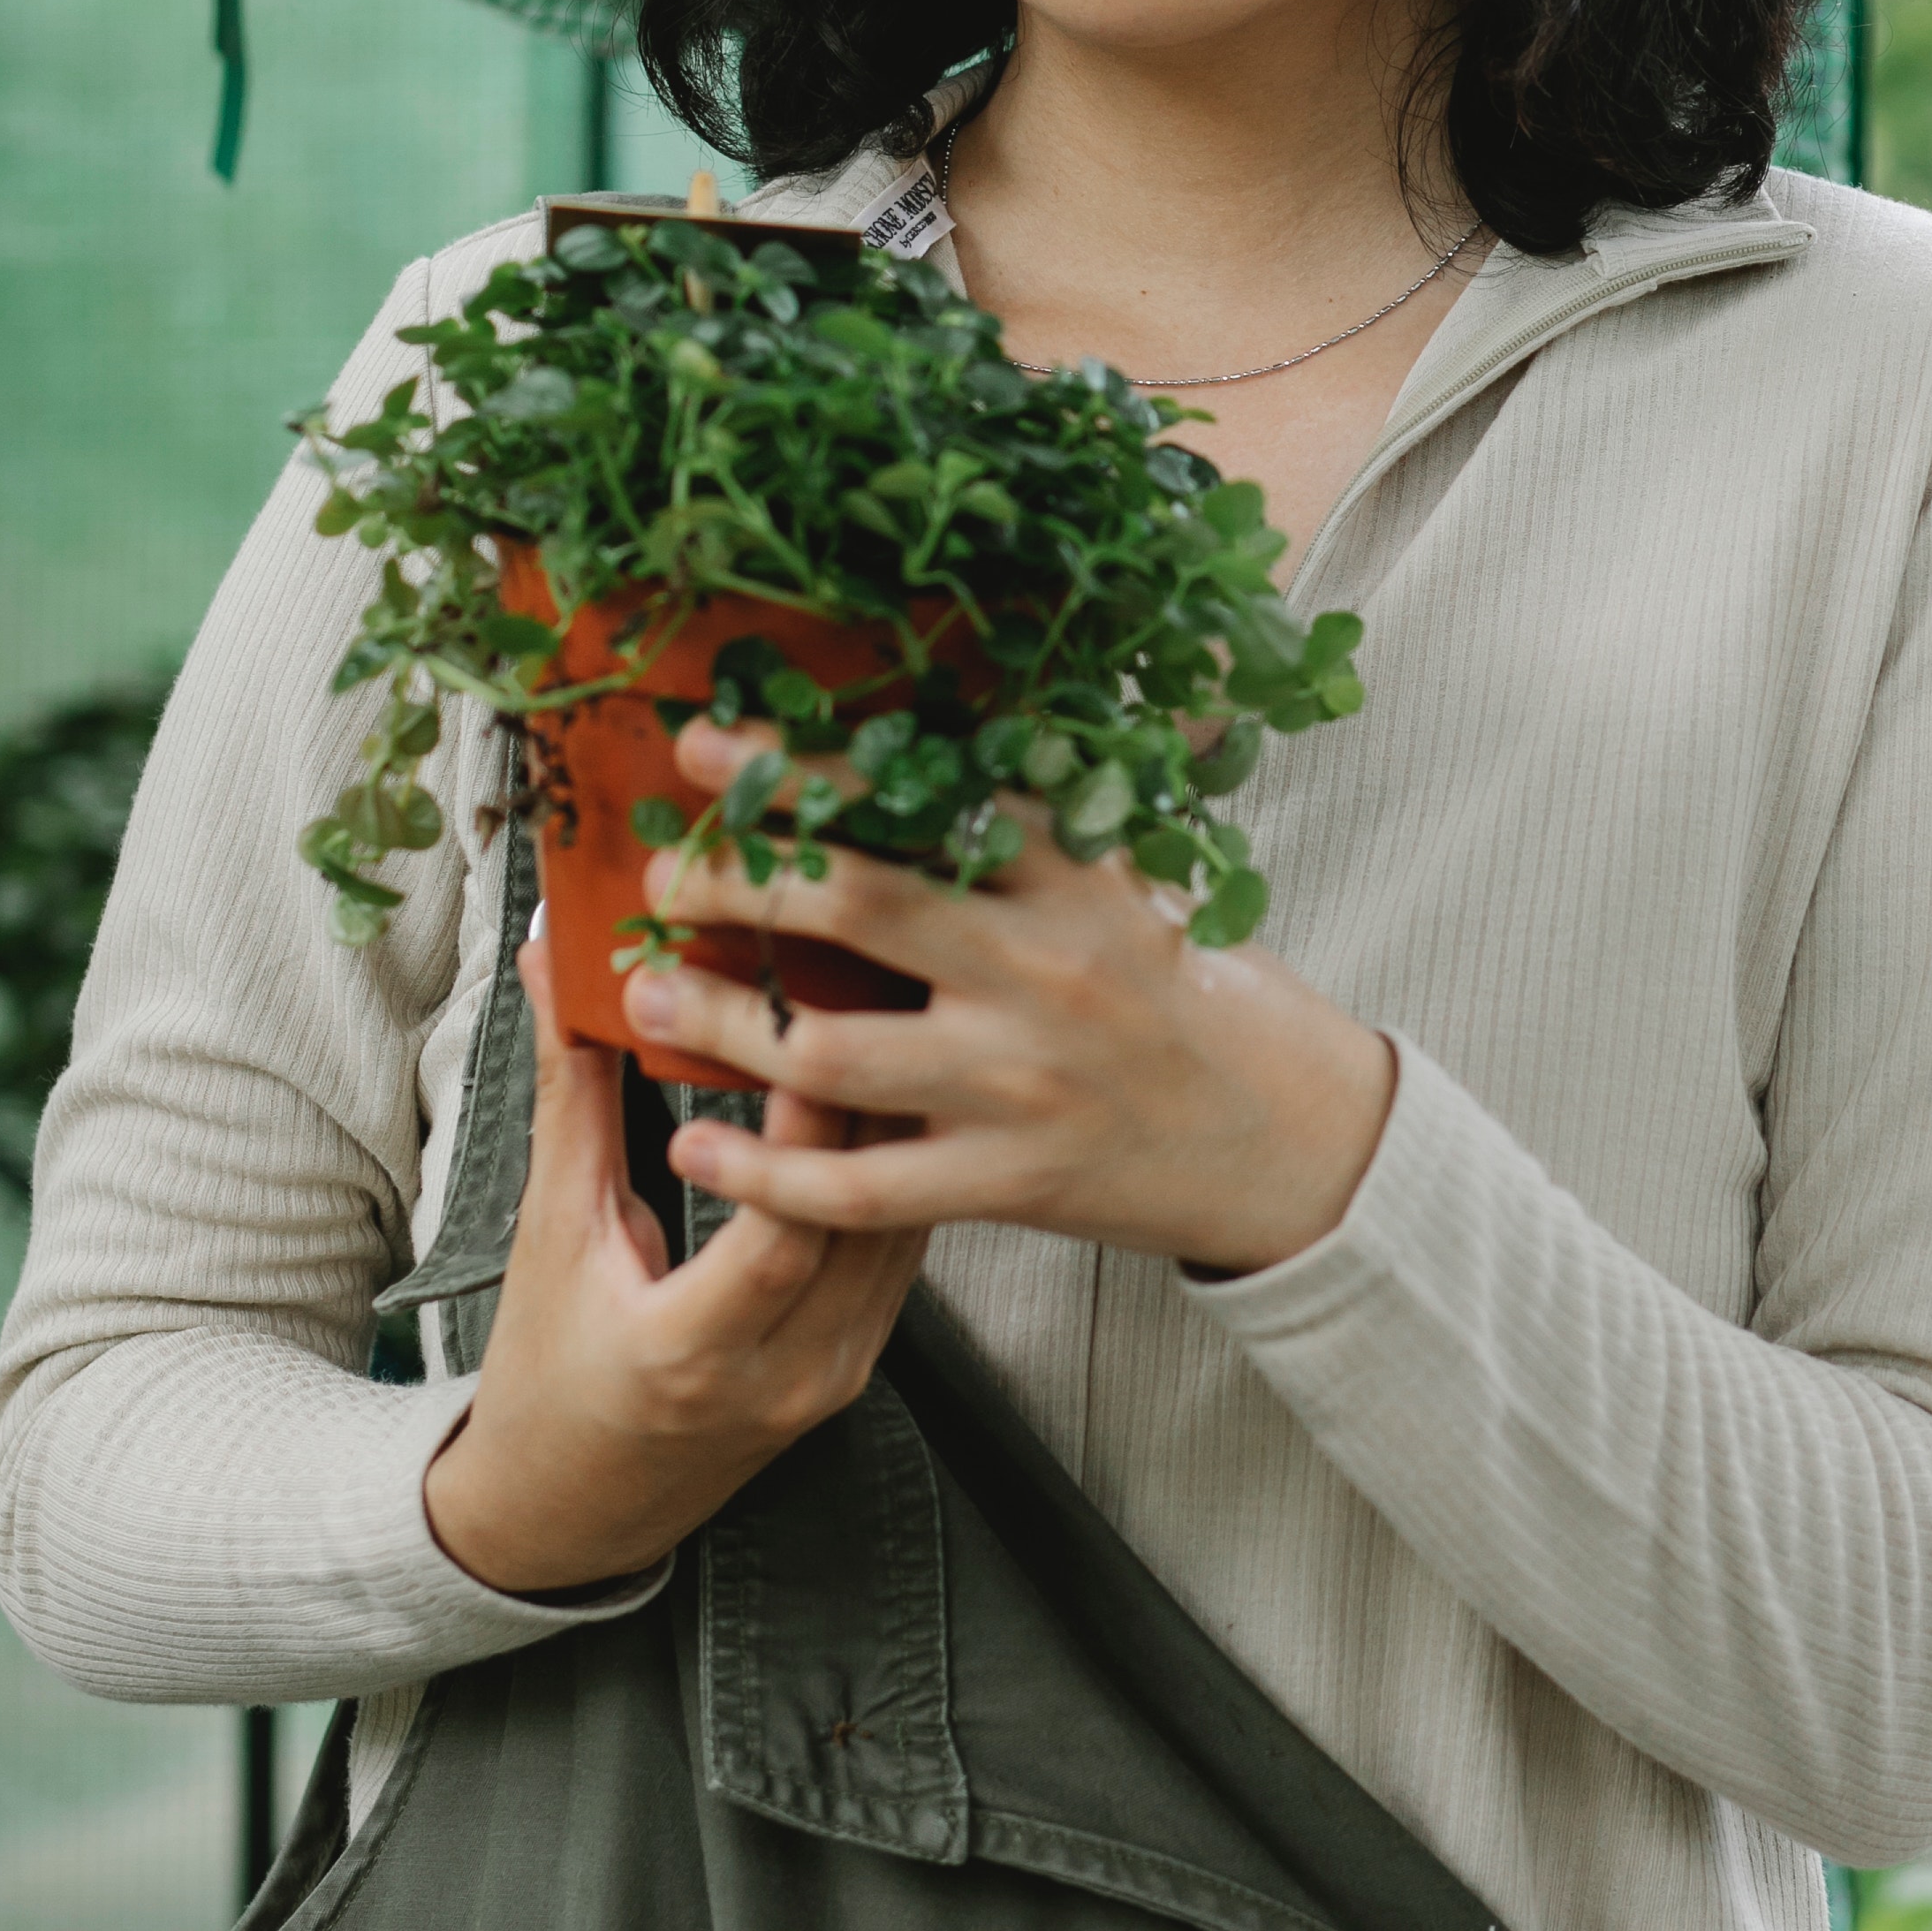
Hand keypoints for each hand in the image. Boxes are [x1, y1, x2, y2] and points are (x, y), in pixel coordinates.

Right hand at [420, 941, 928, 1596]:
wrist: (567, 1510)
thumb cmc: (546, 1377)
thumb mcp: (549, 1235)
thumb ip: (571, 1096)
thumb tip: (553, 966)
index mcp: (689, 1357)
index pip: (781, 1239)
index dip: (800, 1135)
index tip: (801, 1030)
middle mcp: (783, 1378)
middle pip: (860, 1222)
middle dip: (870, 1097)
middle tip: (873, 985)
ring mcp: (835, 1377)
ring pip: (900, 1234)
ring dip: (897, 1126)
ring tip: (896, 1018)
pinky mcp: (858, 1364)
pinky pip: (900, 1258)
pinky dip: (895, 1175)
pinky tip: (895, 1098)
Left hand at [623, 725, 1396, 1275]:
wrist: (1284, 1137)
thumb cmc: (1188, 995)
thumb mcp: (1127, 881)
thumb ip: (1029, 823)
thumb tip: (911, 741)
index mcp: (1071, 873)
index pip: (914, 797)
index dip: (797, 766)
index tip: (708, 743)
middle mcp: (1040, 968)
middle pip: (853, 906)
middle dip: (734, 881)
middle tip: (665, 870)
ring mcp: (1020, 1084)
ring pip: (828, 1053)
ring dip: (717, 1023)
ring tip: (647, 997)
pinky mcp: (1008, 1184)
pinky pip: (858, 1189)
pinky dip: (765, 1171)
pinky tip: (700, 1149)